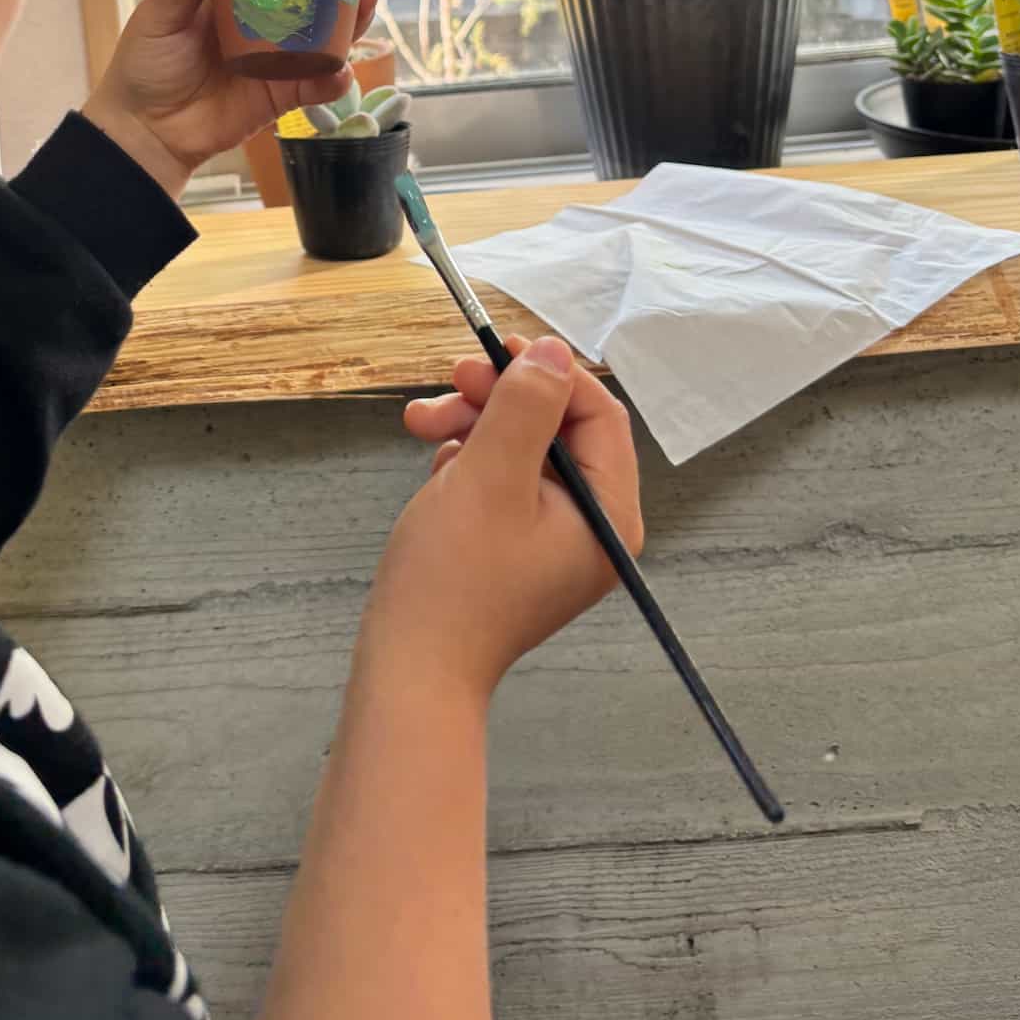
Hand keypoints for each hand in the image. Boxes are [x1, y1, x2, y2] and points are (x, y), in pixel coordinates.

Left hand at [82, 0, 386, 199]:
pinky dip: (334, 79)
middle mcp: (264, 23)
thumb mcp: (159, 18)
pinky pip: (317, 86)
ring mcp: (277, 60)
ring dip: (353, 22)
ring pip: (327, 38)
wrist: (145, 130)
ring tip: (368, 1)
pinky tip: (342, 69)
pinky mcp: (281, 96)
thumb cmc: (145, 66)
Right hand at [366, 336, 642, 703]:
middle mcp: (594, 527)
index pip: (597, 414)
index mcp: (609, 514)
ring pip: (523, 448)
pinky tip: (437, 468)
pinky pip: (503, 480)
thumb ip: (526, 407)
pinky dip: (468, 461)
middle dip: (499, 398)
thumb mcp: (489, 476)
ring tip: (422, 424)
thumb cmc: (452, 582)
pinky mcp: (519, 548)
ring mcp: (556, 540)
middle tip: (451, 381)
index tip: (496, 348)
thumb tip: (553, 352)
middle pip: (558, 427)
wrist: (411, 670)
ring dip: (473, 424)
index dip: (548, 372)